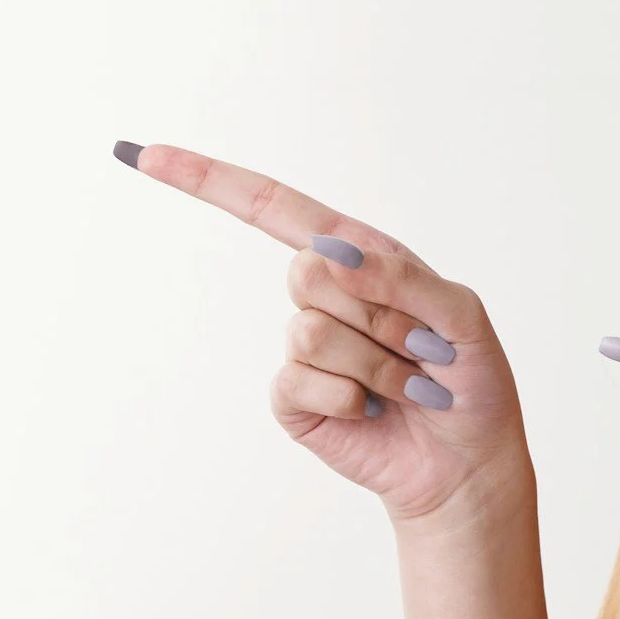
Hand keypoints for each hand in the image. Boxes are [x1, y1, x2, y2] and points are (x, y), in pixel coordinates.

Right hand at [122, 142, 530, 526]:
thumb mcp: (461, 316)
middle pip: (305, 272)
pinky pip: (299, 380)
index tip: (147, 155)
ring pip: (309, 331)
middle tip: (417, 347)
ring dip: (374, 364)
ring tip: (405, 384)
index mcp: (360, 255)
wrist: (467, 462)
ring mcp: (305, 348)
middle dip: (375, 316)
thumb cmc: (472, 381)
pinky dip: (351, 397)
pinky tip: (374, 409)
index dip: (209, 180)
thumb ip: (401, 278)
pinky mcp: (295, 397)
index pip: (274, 207)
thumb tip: (330, 252)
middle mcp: (325, 294)